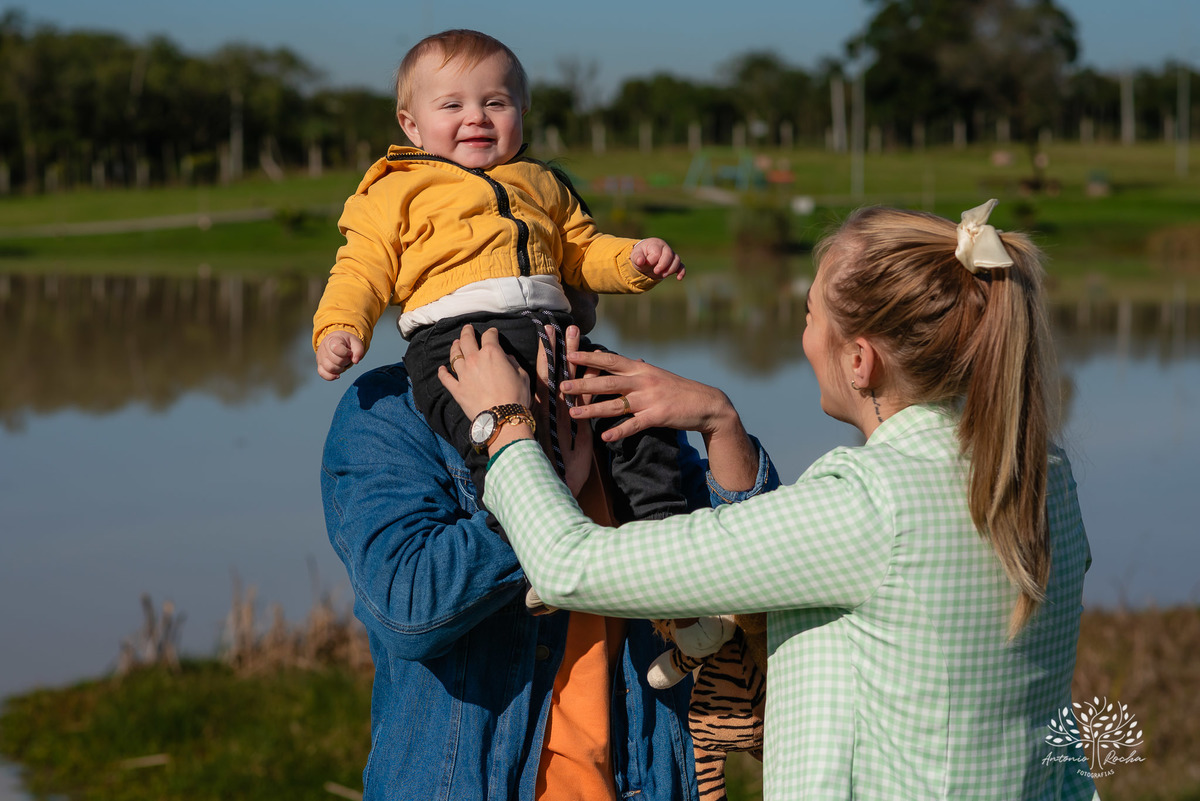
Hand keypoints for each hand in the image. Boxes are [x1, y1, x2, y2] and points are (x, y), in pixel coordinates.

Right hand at [316, 331, 364, 380]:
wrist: (334, 341)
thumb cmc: (346, 342)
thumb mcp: (355, 341)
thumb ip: (358, 350)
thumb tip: (355, 361)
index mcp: (333, 340)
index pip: (336, 348)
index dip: (346, 353)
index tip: (349, 351)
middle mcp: (324, 348)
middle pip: (336, 361)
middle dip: (345, 361)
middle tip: (347, 357)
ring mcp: (320, 357)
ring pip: (330, 368)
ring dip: (340, 368)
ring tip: (342, 363)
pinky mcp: (319, 365)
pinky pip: (322, 374)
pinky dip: (331, 376)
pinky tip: (337, 375)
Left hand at [438, 326, 530, 423]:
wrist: (502, 417)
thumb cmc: (516, 396)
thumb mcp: (522, 376)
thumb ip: (513, 363)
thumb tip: (507, 358)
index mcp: (492, 353)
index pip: (490, 336)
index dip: (492, 332)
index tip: (492, 332)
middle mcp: (475, 360)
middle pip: (467, 340)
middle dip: (467, 332)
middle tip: (467, 328)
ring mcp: (463, 374)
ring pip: (455, 356)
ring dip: (455, 348)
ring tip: (456, 344)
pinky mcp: (457, 389)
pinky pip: (446, 378)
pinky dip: (443, 372)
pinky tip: (441, 368)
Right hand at [535, 324, 593, 496]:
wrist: (551, 495)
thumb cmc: (552, 470)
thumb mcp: (553, 442)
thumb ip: (555, 423)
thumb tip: (556, 406)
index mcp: (543, 415)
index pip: (545, 379)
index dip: (547, 356)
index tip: (547, 334)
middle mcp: (550, 415)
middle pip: (555, 376)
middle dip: (558, 351)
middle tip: (559, 326)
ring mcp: (562, 423)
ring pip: (567, 385)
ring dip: (571, 360)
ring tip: (573, 335)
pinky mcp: (576, 435)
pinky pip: (584, 406)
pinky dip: (589, 387)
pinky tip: (595, 369)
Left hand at [560, 349, 735, 441]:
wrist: (706, 404)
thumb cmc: (678, 390)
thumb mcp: (656, 375)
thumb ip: (636, 370)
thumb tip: (618, 361)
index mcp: (641, 369)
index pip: (610, 361)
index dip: (589, 357)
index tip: (569, 355)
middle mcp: (643, 381)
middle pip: (607, 382)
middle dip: (583, 384)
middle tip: (562, 386)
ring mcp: (650, 399)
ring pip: (615, 405)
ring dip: (592, 410)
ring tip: (573, 413)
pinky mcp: (658, 416)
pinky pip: (634, 425)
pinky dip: (619, 432)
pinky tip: (605, 438)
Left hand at [631, 237, 685, 280]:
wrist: (645, 259)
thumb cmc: (641, 255)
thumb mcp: (635, 256)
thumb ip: (637, 258)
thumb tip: (640, 261)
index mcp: (655, 244)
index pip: (657, 252)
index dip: (652, 260)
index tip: (645, 264)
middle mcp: (665, 248)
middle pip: (669, 255)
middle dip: (663, 265)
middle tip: (656, 271)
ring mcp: (671, 255)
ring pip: (677, 260)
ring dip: (671, 269)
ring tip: (663, 275)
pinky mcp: (674, 263)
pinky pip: (681, 266)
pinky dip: (681, 272)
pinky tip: (679, 278)